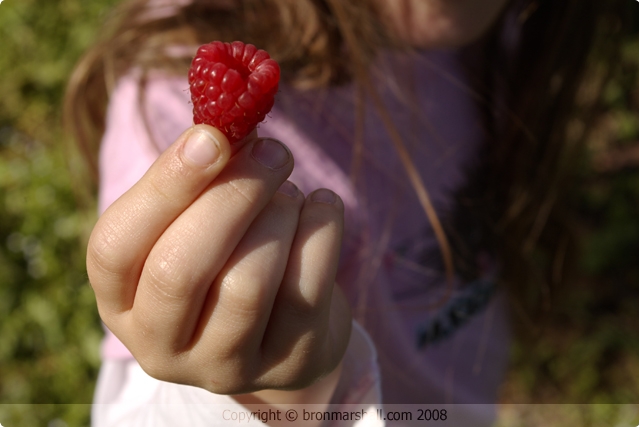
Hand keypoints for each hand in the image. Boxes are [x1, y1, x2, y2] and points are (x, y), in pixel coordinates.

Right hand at [87, 125, 351, 395]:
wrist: (282, 327)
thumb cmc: (228, 257)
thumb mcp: (196, 223)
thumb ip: (202, 176)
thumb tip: (231, 119)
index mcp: (121, 302)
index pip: (114, 248)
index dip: (164, 187)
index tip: (212, 136)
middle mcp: (161, 346)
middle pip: (181, 269)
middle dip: (235, 194)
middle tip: (274, 151)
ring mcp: (225, 367)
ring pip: (248, 284)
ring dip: (280, 214)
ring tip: (290, 193)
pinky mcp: (286, 363)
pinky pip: (309, 287)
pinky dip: (323, 228)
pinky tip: (321, 208)